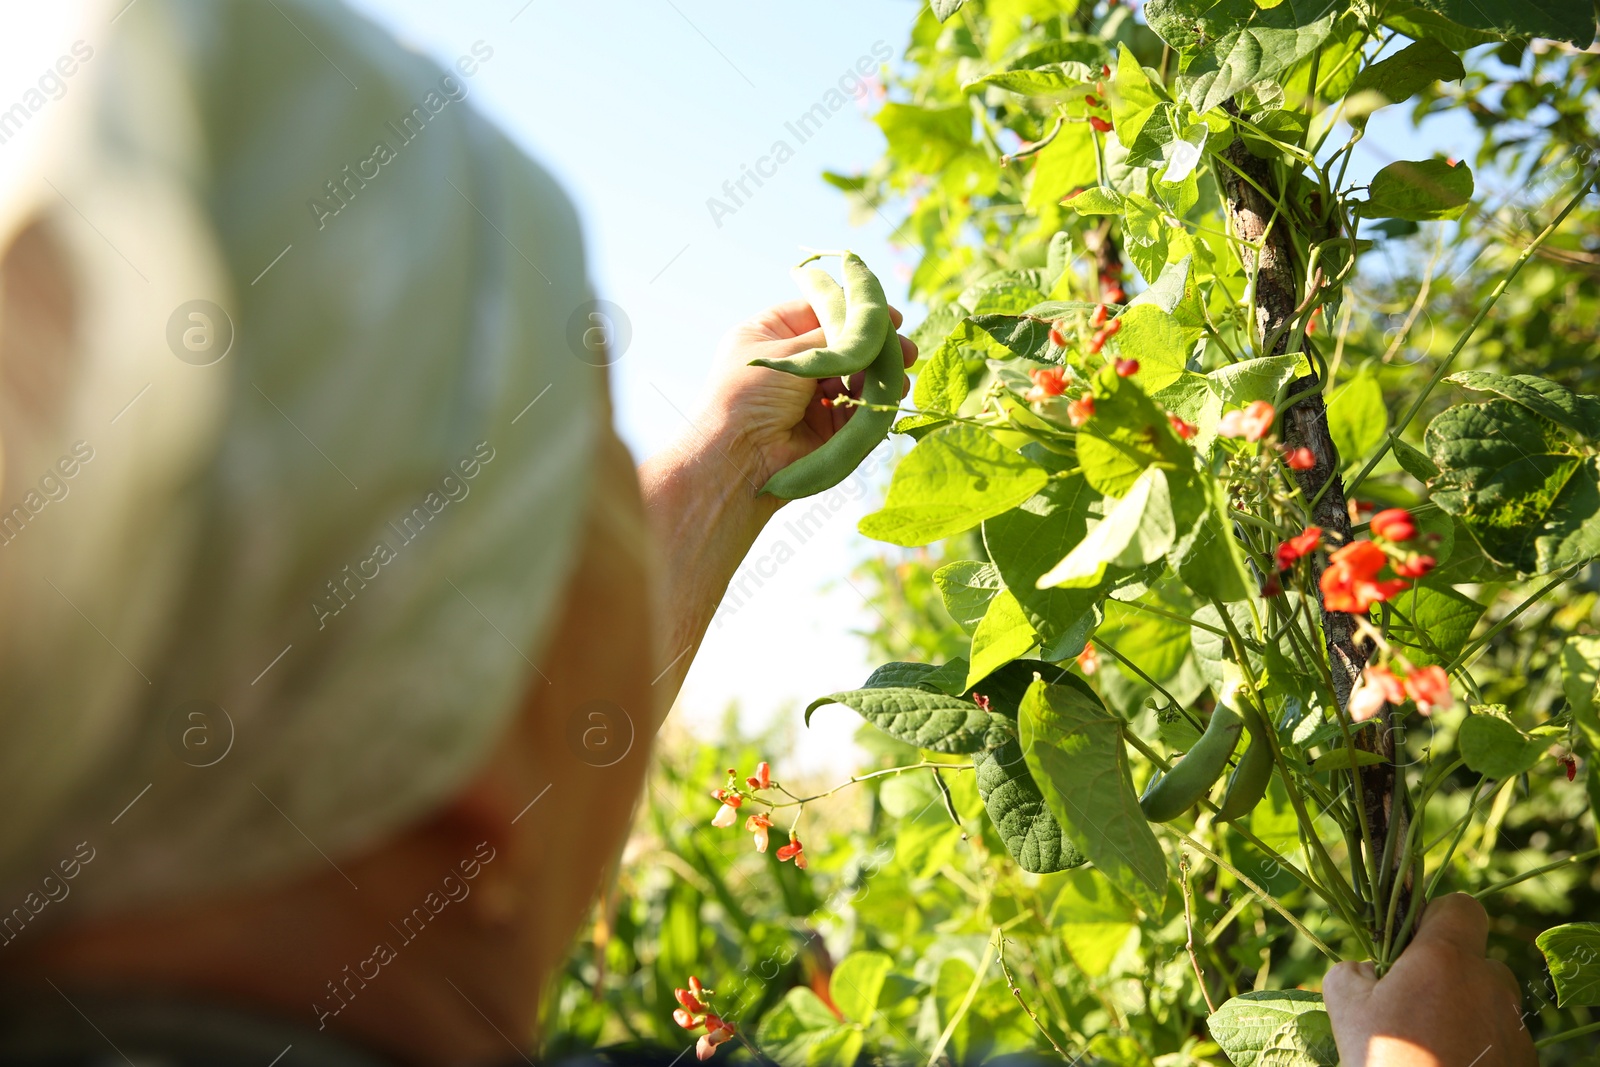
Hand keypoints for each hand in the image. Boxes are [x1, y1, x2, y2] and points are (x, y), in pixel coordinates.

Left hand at [701, 298, 915, 491]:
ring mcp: (808, 397)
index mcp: (770, 336)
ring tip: (902, 374)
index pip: (818, 312)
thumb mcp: (788, 351)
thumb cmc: (749, 394)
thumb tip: (866, 323)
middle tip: (905, 349)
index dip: (852, 311)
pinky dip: (874, 401)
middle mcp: (791, 364)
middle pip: (842, 346)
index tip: (888, 314)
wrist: (738, 457)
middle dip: (874, 347)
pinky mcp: (825, 428)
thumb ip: (830, 335)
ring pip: (854, 378)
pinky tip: (890, 394)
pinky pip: (857, 409)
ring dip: (879, 375)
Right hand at [1323, 894, 1533, 1066]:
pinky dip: (1476, 1044)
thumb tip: (1367, 971)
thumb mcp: (1344, 1007)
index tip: (1408, 945)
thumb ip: (1352, 971)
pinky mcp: (1524, 1061)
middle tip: (1409, 1003)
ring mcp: (1512, 1027)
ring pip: (1487, 1001)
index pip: (1461, 907)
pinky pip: (1498, 1037)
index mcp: (1447, 959)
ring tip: (1426, 1043)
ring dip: (1461, 1011)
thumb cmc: (1383, 1062)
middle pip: (1475, 959)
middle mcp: (1490, 985)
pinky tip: (1446, 1063)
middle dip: (1446, 974)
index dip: (1434, 917)